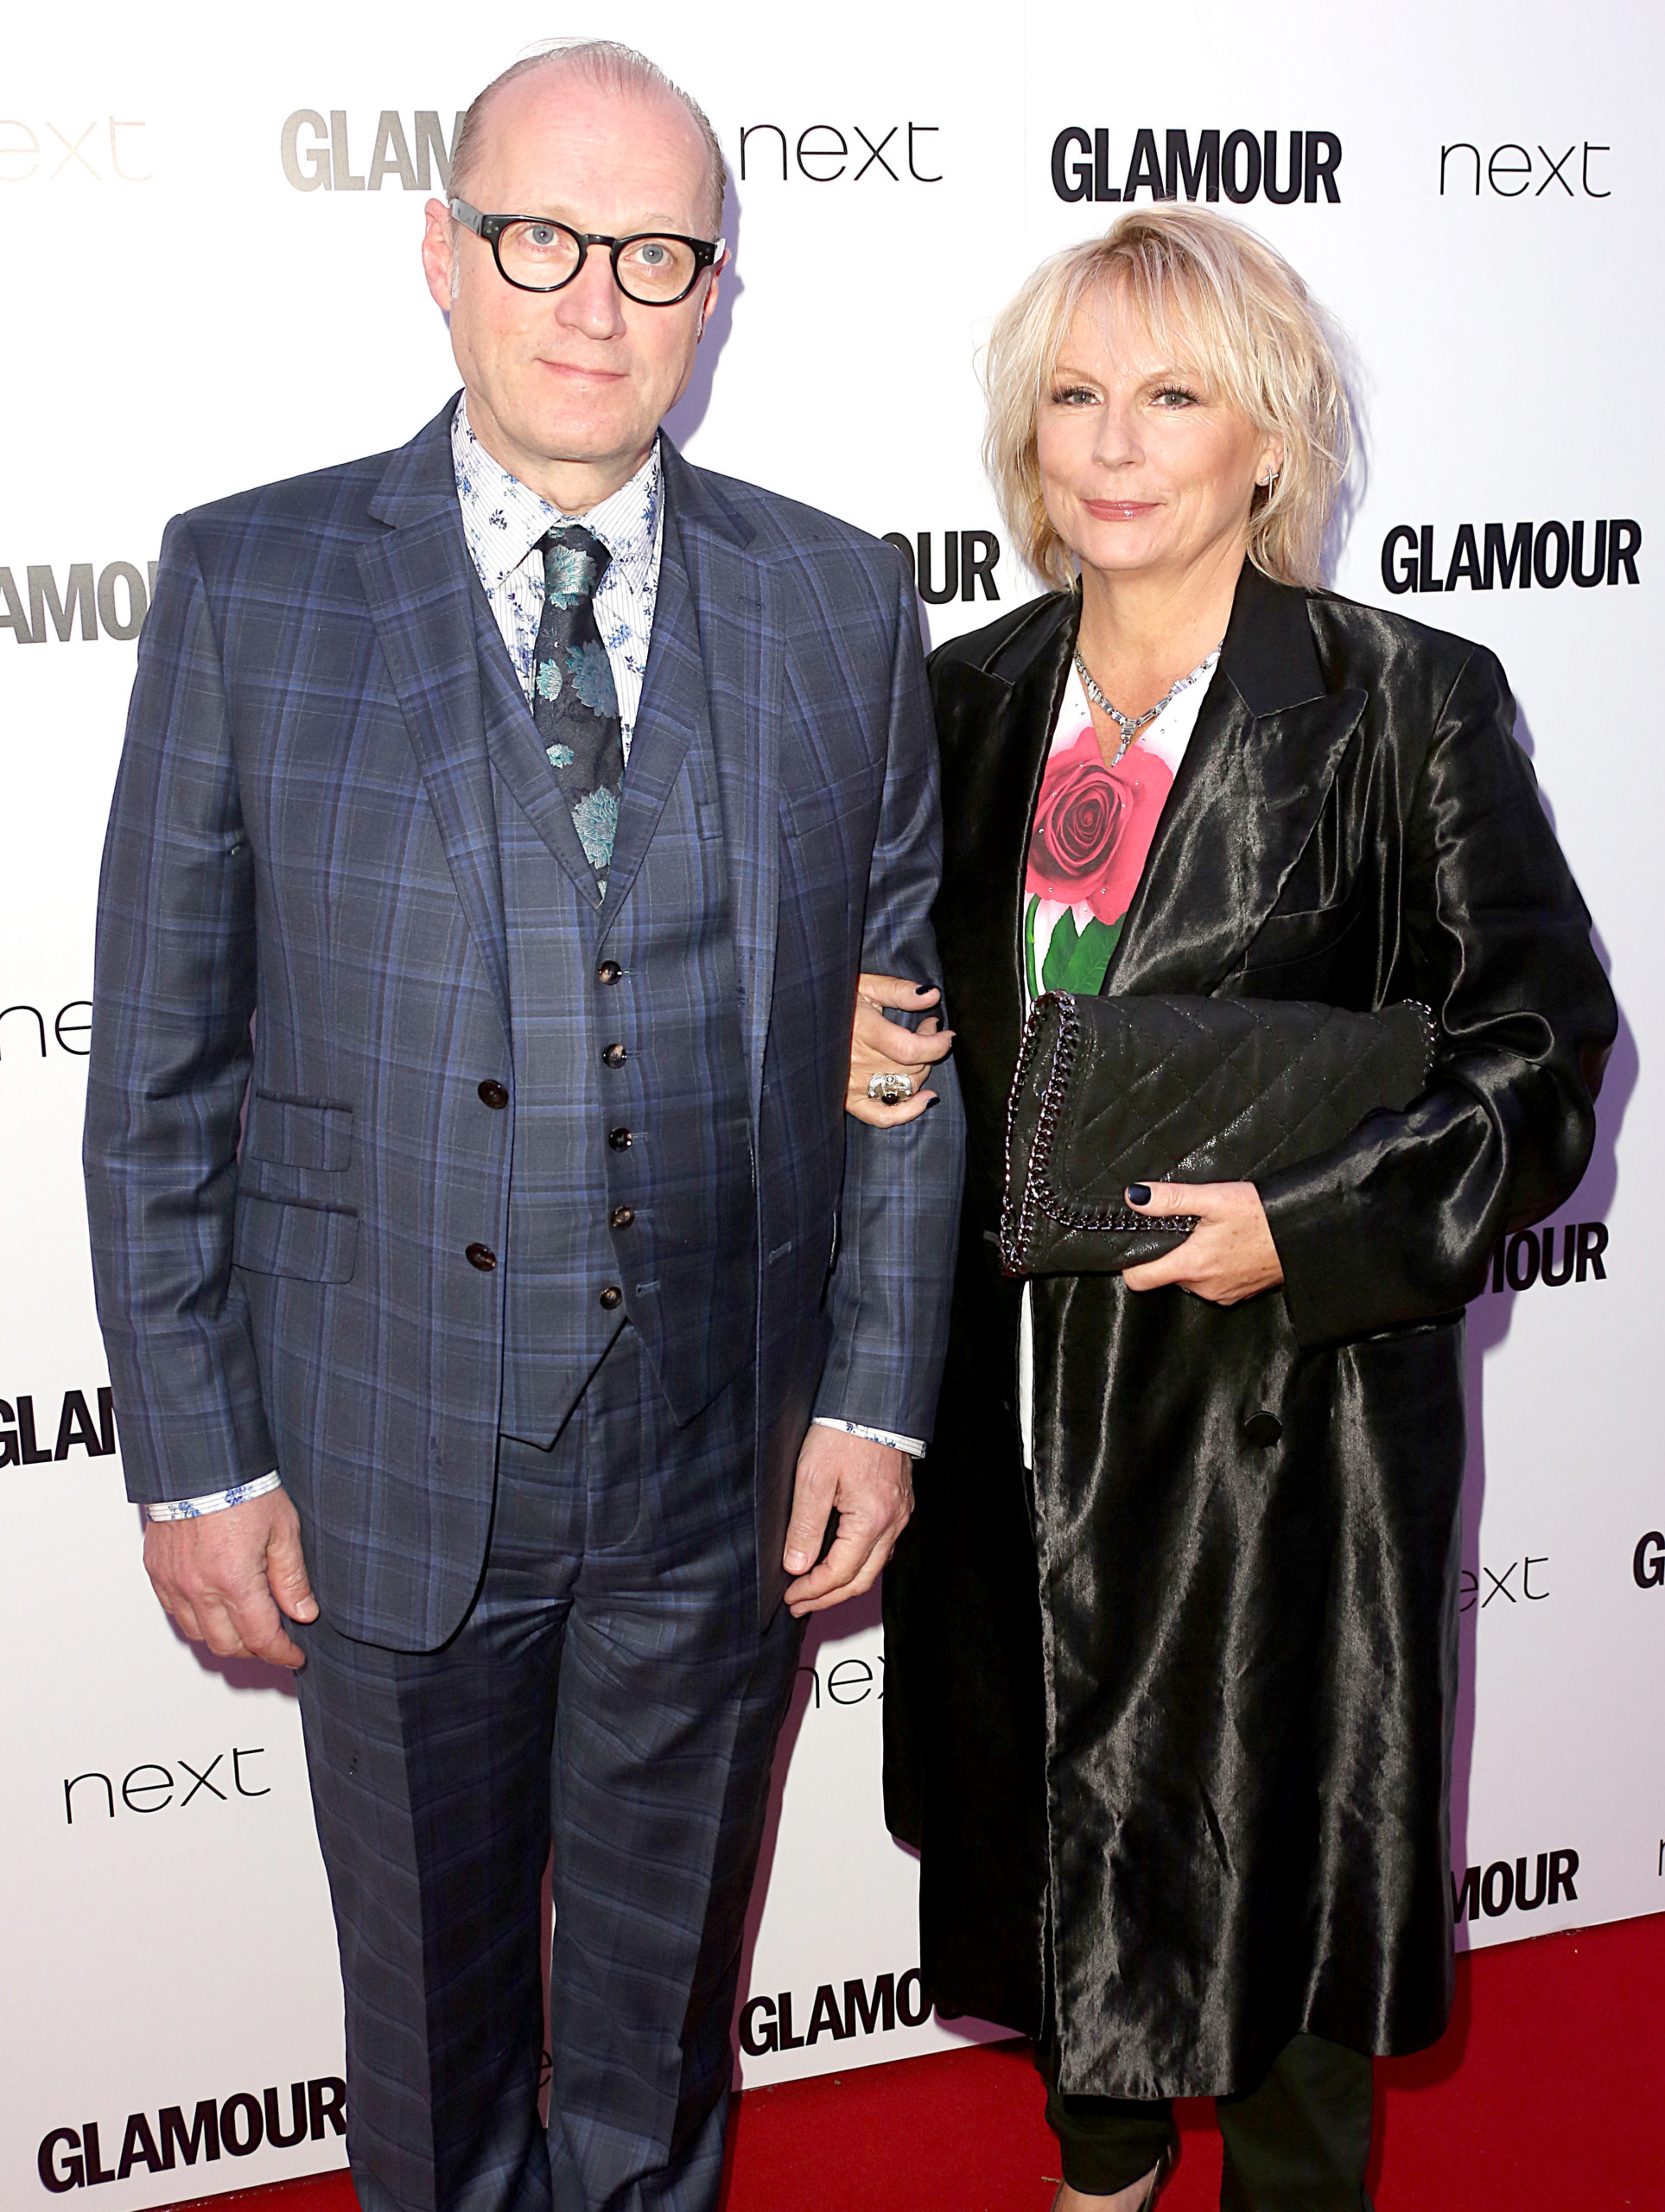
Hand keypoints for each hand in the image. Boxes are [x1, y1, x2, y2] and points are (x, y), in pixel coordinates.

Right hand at [143, 1485, 318, 1668]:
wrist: (201, 1461)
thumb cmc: (242, 1487)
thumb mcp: (283, 1529)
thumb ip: (291, 1577)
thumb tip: (303, 1612)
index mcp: (234, 1579)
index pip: (261, 1638)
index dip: (282, 1652)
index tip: (294, 1655)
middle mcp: (199, 1587)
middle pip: (228, 1645)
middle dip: (255, 1650)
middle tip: (274, 1640)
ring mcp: (174, 1581)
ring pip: (198, 1634)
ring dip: (225, 1637)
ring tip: (246, 1625)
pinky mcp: (157, 1572)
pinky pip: (175, 1612)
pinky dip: (197, 1619)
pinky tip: (215, 1606)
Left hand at [782, 1427, 913, 1616]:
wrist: (873, 1400)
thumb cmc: (845, 1431)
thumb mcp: (812, 1478)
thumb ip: (805, 1526)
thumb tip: (796, 1565)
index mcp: (872, 1520)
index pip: (839, 1573)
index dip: (812, 1590)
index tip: (790, 1595)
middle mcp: (893, 1522)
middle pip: (861, 1579)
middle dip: (828, 1597)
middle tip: (800, 1604)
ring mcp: (900, 1514)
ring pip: (875, 1565)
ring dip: (844, 1582)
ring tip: (816, 1589)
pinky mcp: (900, 1503)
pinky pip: (882, 1546)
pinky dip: (859, 1562)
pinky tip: (842, 1560)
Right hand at [846, 973, 953, 1127]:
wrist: (800, 1021)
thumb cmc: (835, 1002)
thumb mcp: (865, 985)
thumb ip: (899, 991)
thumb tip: (932, 995)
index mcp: (862, 1030)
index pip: (910, 1048)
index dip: (936, 1044)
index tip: (947, 1033)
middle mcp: (857, 1062)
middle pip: (912, 1067)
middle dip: (928, 1048)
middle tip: (926, 1029)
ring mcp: (852, 1085)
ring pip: (905, 1087)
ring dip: (921, 1070)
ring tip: (918, 1049)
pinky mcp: (849, 1100)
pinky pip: (884, 1116)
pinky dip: (909, 1111)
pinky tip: (927, 1098)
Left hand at [1120, 1181, 1284, 1304]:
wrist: (1306, 1233)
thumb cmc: (1262, 1215)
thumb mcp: (1214, 1198)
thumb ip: (1170, 1198)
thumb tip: (1134, 1196)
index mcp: (1191, 1266)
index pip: (1139, 1280)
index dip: (1132, 1262)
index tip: (1137, 1244)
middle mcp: (1204, 1287)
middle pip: (1166, 1276)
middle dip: (1170, 1253)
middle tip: (1184, 1227)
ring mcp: (1223, 1294)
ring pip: (1191, 1280)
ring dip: (1193, 1260)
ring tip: (1209, 1234)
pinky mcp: (1240, 1294)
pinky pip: (1213, 1284)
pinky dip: (1214, 1267)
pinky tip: (1228, 1246)